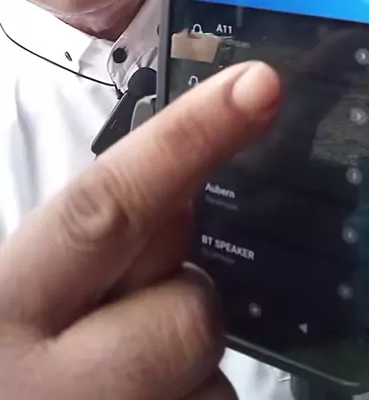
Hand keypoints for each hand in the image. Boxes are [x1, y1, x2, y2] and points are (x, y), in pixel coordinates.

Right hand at [0, 61, 280, 399]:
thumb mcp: (36, 286)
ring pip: (214, 382)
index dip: (187, 140)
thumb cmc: (19, 348)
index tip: (258, 85)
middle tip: (142, 309)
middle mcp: (50, 384)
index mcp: (12, 303)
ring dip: (189, 371)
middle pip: (189, 312)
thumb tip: (187, 192)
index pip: (107, 205)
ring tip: (128, 379)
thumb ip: (102, 239)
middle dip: (190, 299)